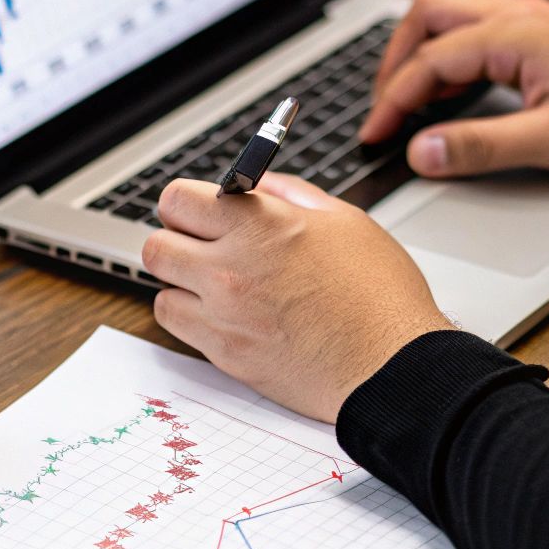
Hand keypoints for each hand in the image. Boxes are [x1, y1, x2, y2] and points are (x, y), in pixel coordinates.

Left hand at [141, 175, 452, 422]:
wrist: (392, 367)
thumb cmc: (380, 297)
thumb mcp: (345, 222)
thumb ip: (291, 194)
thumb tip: (259, 181)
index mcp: (260, 225)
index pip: (176, 199)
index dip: (186, 203)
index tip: (199, 210)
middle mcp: (231, 267)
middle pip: (157, 244)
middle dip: (177, 239)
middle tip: (202, 245)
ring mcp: (223, 314)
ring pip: (161, 287)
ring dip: (181, 281)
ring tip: (213, 283)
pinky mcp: (225, 353)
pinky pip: (176, 325)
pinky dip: (190, 317)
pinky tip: (221, 313)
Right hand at [356, 0, 548, 176]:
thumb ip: (479, 147)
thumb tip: (423, 152)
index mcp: (515, 34)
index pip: (428, 60)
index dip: (392, 100)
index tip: (376, 134)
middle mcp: (517, 14)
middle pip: (426, 13)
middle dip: (395, 60)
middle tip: (385, 108)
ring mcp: (528, 17)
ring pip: (448, 13)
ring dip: (419, 51)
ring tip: (408, 99)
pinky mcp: (537, 30)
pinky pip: (473, 26)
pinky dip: (447, 53)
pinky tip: (448, 88)